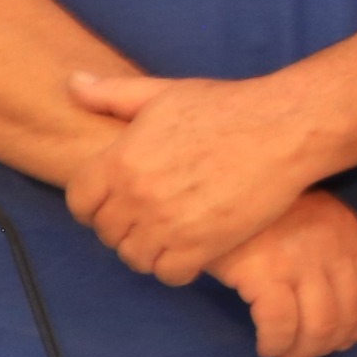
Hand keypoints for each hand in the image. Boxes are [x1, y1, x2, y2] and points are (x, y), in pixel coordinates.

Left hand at [63, 70, 331, 283]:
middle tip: (149, 218)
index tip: (117, 202)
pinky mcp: (202, 246)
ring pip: (134, 257)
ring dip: (147, 250)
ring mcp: (168, 224)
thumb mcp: (164, 93)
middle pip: (107, 233)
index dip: (95, 204)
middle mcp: (136, 196)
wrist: (285, 129)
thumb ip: (112, 94)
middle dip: (123, 227)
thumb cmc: (227, 107)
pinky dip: (175, 267)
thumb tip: (71, 83)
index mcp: (120, 160)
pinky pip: (168, 273)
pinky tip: (190, 250)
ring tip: (168, 236)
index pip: (80, 202)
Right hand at [207, 191, 356, 356]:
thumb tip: (340, 305)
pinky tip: (266, 347)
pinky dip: (276, 344)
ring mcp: (301, 260)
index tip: (346, 342)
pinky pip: (280, 325)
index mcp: (349, 231)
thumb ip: (331, 247)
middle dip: (328, 345)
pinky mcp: (264, 273)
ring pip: (319, 326)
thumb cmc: (260, 207)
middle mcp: (333, 246)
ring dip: (303, 353)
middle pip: (347, 313)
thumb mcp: (311, 215)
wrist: (216, 187)